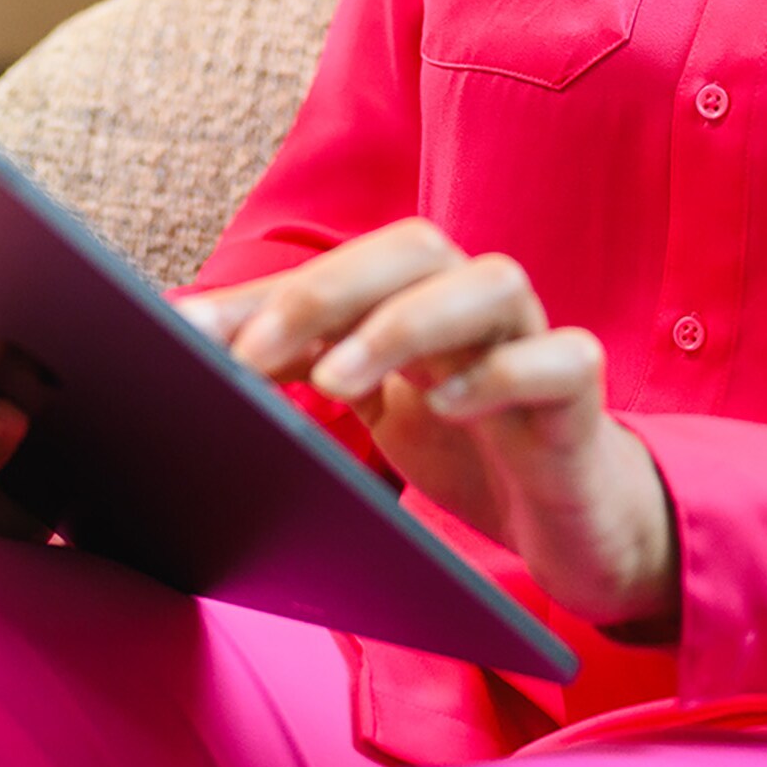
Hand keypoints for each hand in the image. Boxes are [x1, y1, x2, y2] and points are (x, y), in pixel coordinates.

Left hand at [177, 220, 678, 634]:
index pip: (333, 272)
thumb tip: (188, 347)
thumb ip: (300, 369)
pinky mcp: (582, 395)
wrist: (573, 517)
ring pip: (492, 283)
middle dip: (325, 292)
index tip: (184, 334)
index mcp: (415, 298)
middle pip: (413, 248)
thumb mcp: (370, 409)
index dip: (258, 298)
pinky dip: (505, 372)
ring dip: (405, 323)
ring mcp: (533, 341)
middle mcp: (473, 303)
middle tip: (253, 357)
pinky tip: (451, 408)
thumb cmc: (466, 447)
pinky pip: (560, 358)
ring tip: (334, 382)